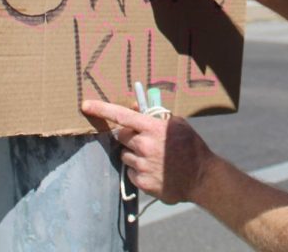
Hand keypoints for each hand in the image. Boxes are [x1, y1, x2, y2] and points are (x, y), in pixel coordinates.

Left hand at [81, 100, 212, 203]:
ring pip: (124, 155)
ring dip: (133, 155)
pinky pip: (130, 173)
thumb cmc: (192, 148)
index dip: (101, 109)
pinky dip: (138, 171)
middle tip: (143, 140)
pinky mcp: (142, 183)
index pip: (122, 115)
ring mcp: (141, 166)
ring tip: (152, 158)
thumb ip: (157, 117)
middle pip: (120, 136)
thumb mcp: (178, 125)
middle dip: (128, 137)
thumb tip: (138, 110)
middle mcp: (144, 146)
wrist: (201, 177)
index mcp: (152, 128)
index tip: (85, 105)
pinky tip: (154, 171)